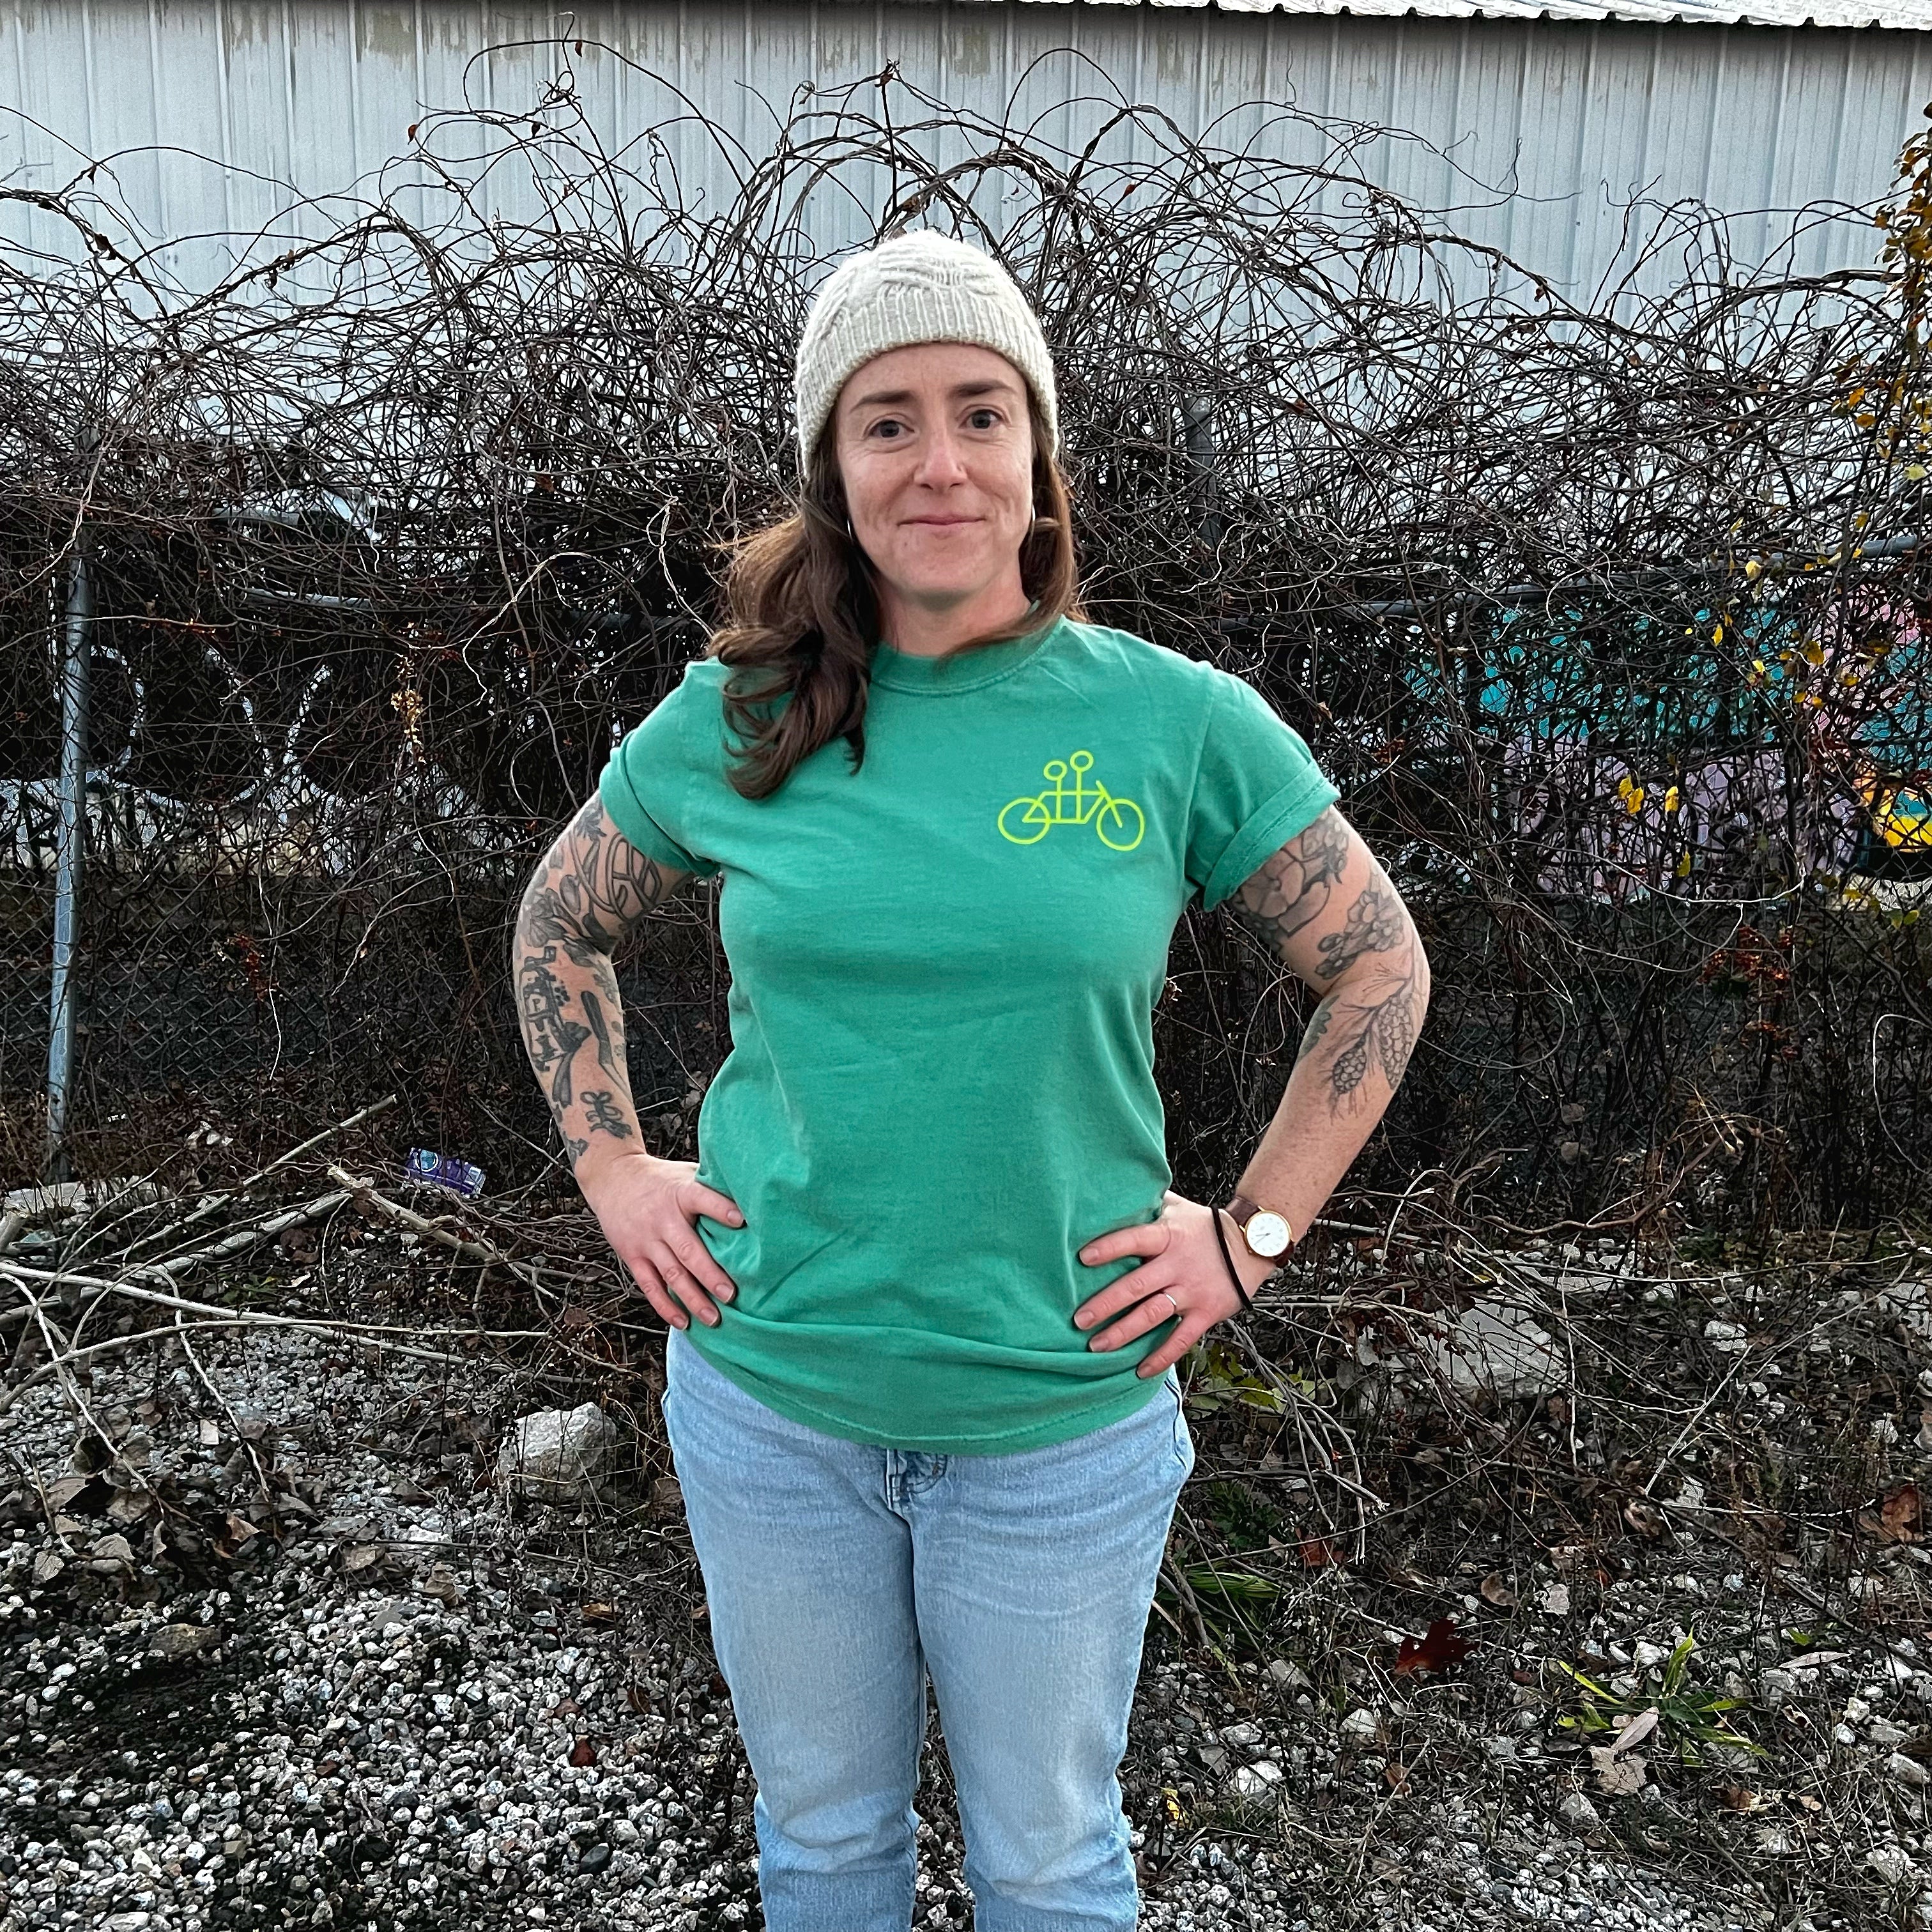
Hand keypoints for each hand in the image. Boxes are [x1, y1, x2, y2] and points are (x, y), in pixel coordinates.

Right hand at [577, 1150, 743, 1331]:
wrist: (613, 1179)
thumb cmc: (661, 1179)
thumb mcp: (685, 1173)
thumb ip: (711, 1186)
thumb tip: (751, 1196)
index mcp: (680, 1193)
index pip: (702, 1199)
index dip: (721, 1209)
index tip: (741, 1220)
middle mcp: (663, 1219)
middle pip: (688, 1250)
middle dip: (710, 1275)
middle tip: (731, 1295)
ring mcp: (646, 1240)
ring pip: (671, 1274)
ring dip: (692, 1298)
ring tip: (713, 1318)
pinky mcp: (632, 1255)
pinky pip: (649, 1285)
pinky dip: (665, 1306)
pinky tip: (683, 1321)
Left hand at [1072, 1190, 1273, 1377]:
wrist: (1252, 1244)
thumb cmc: (1206, 1226)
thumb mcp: (1177, 1207)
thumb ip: (1148, 1202)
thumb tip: (1116, 1189)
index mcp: (1168, 1236)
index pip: (1134, 1239)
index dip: (1110, 1248)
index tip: (1082, 1257)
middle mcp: (1177, 1265)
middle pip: (1136, 1285)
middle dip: (1105, 1304)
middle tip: (1079, 1319)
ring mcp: (1191, 1291)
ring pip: (1153, 1315)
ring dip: (1124, 1332)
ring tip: (1097, 1346)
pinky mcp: (1206, 1313)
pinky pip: (1181, 1339)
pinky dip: (1162, 1357)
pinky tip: (1140, 1370)